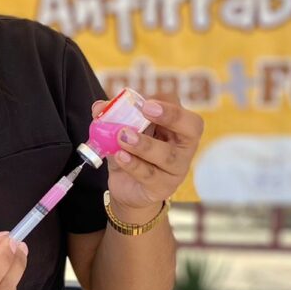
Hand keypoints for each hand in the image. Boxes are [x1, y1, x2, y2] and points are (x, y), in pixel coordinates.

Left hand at [92, 94, 204, 216]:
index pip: (184, 111)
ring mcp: (176, 169)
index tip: (145, 102)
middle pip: (191, 129)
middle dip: (171, 116)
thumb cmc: (132, 152)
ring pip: (167, 155)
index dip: (168, 105)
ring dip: (144, 144)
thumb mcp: (124, 131)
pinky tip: (120, 156)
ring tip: (123, 136)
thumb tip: (99, 106)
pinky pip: (150, 175)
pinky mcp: (162, 187)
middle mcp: (184, 147)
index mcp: (179, 128)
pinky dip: (133, 164)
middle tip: (146, 108)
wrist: (127, 186)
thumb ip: (113, 116)